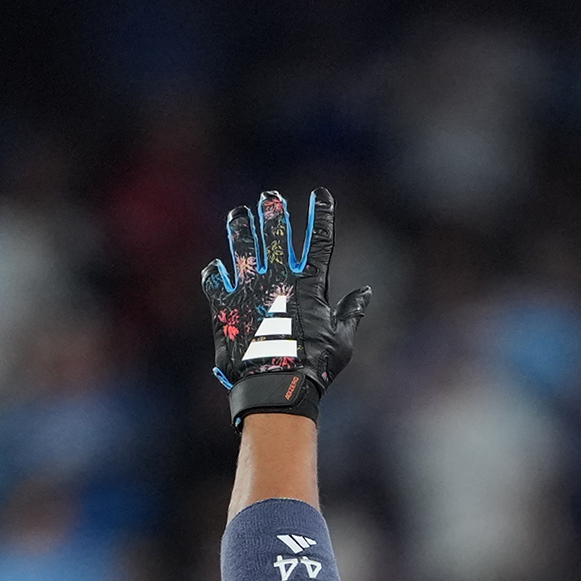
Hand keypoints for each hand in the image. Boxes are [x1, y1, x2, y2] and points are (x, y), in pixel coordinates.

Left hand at [201, 188, 372, 423]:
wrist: (276, 387)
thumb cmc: (314, 368)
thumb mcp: (342, 341)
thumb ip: (351, 312)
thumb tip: (366, 292)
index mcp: (309, 284)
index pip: (319, 240)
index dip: (321, 214)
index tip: (321, 193)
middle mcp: (278, 278)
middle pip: (276, 233)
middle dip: (274, 211)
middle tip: (270, 196)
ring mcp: (249, 289)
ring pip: (243, 248)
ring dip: (240, 228)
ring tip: (237, 214)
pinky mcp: (225, 307)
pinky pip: (215, 282)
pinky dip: (214, 274)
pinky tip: (215, 268)